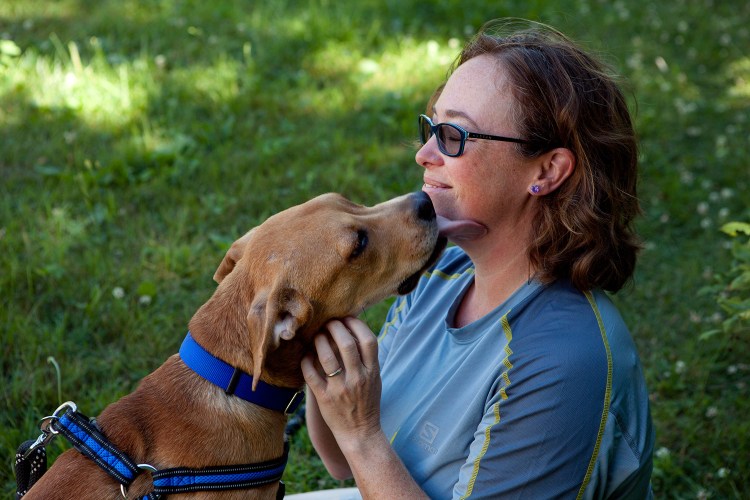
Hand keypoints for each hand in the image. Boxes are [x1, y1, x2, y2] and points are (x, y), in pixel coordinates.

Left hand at [301, 317, 381, 450]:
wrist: (360, 433)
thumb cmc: (367, 403)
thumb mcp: (375, 379)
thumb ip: (367, 358)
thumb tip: (354, 330)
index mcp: (372, 372)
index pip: (369, 340)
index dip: (357, 325)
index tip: (347, 318)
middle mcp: (358, 379)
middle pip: (346, 344)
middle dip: (335, 327)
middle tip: (328, 322)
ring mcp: (340, 389)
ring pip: (326, 357)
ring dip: (319, 341)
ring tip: (317, 336)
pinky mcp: (324, 399)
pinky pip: (311, 374)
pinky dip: (306, 360)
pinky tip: (306, 355)